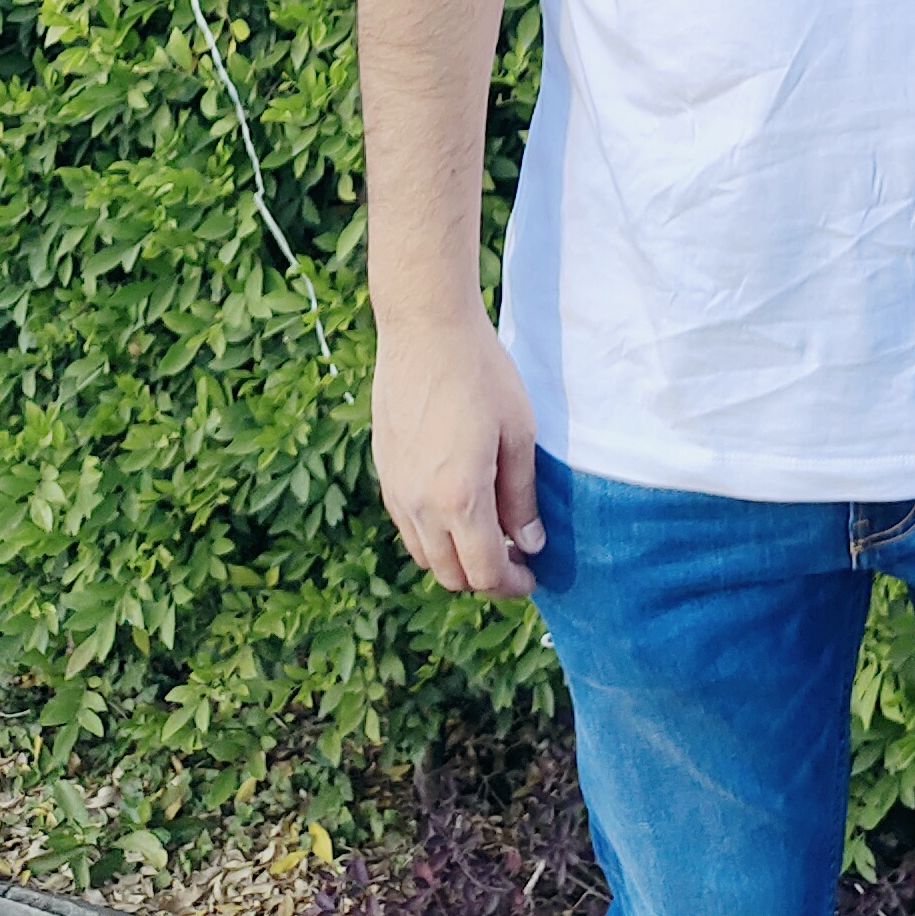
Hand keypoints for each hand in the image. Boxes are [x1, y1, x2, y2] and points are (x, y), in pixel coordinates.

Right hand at [372, 313, 544, 596]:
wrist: (425, 330)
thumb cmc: (481, 373)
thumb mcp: (517, 433)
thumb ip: (521, 497)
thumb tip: (529, 543)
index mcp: (459, 498)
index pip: (484, 572)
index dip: (511, 585)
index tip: (530, 577)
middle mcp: (420, 505)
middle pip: (450, 575)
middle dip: (484, 579)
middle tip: (513, 559)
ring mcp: (396, 490)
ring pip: (424, 555)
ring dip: (455, 559)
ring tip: (486, 534)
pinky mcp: (384, 471)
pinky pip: (407, 525)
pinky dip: (433, 534)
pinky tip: (457, 506)